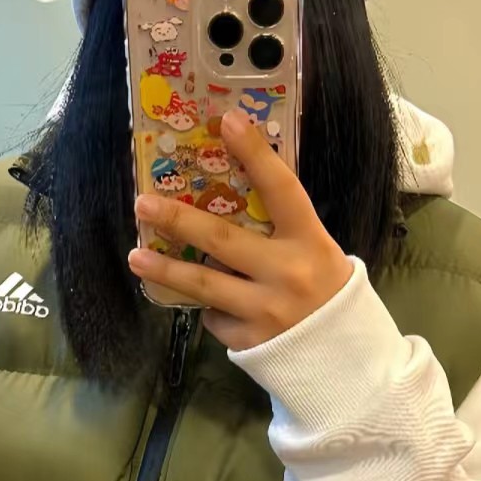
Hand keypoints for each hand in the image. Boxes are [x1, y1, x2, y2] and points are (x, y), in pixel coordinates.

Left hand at [128, 110, 352, 350]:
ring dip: (166, 270)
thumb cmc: (327, 294)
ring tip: (135, 257)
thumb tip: (227, 198)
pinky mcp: (250, 341)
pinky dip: (209, 308)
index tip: (228, 121)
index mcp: (310, 242)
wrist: (344, 359)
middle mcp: (288, 274)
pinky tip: (211, 305)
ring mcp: (267, 311)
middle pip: (223, 240)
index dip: (256, 154)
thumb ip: (282, 231)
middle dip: (178, 220)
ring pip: (205, 284)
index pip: (282, 189)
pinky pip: (216, 317)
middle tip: (142, 203)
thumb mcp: (317, 253)